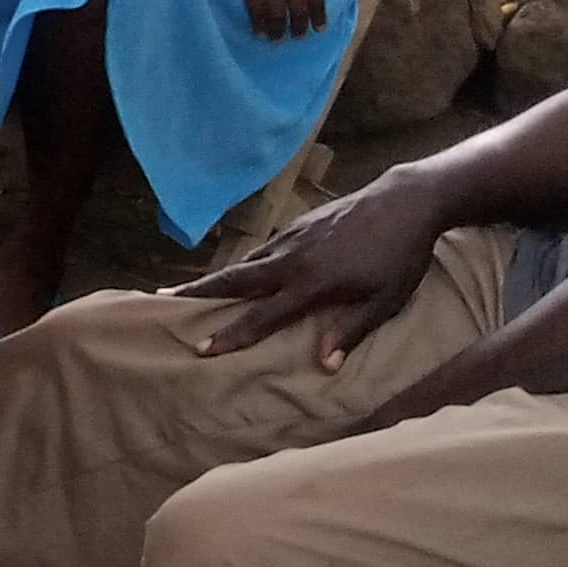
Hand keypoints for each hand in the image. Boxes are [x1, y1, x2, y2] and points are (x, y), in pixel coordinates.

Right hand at [177, 171, 448, 370]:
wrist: (405, 202)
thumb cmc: (401, 257)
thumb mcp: (385, 301)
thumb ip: (352, 331)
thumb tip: (324, 364)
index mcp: (312, 283)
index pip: (263, 315)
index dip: (233, 334)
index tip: (202, 348)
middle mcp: (292, 259)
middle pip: (235, 278)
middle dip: (198, 291)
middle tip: (162, 298)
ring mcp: (291, 238)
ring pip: (245, 261)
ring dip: (217, 277)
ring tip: (191, 289)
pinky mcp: (297, 225)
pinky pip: (263, 249)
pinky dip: (244, 264)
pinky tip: (243, 271)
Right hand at [204, 0, 329, 39]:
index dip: (318, 16)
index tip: (318, 29)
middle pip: (299, 9)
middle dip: (300, 27)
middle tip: (298, 38)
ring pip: (279, 14)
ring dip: (279, 30)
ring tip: (278, 40)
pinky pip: (258, 11)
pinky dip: (260, 24)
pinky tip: (259, 32)